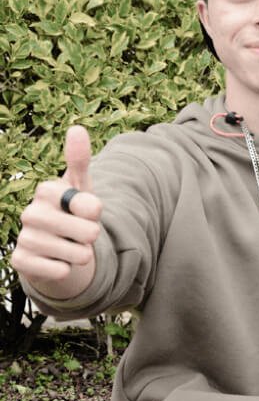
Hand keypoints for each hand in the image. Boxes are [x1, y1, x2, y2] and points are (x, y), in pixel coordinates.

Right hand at [11, 126, 102, 297]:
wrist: (55, 246)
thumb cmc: (72, 212)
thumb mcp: (82, 187)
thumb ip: (80, 160)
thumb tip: (76, 128)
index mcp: (48, 191)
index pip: (92, 206)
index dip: (96, 213)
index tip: (86, 211)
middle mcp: (31, 212)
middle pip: (90, 233)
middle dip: (92, 237)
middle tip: (79, 232)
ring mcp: (24, 238)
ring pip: (79, 255)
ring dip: (81, 255)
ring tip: (69, 246)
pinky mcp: (20, 262)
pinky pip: (61, 272)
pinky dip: (66, 270)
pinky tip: (55, 261)